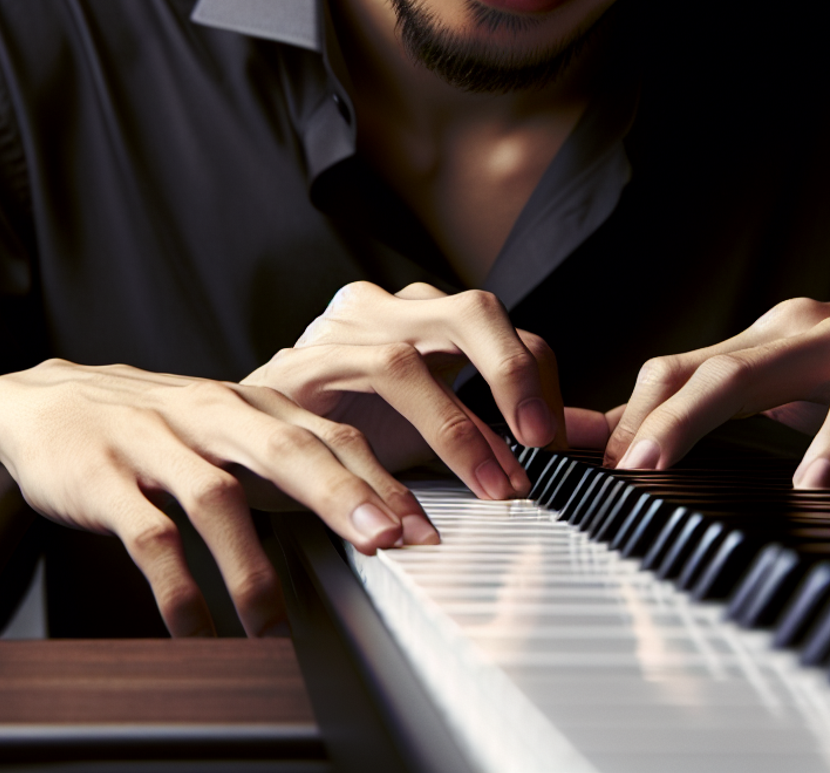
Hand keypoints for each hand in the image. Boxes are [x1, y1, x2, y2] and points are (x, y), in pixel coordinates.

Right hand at [0, 359, 430, 636]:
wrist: (42, 402)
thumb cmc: (152, 421)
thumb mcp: (223, 423)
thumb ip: (287, 452)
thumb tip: (375, 508)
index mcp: (248, 401)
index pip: (327, 433)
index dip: (378, 477)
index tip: (422, 527)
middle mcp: (210, 413)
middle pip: (287, 448)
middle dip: (342, 497)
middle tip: (388, 545)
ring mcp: (156, 442)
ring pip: (216, 497)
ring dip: (251, 566)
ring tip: (277, 628)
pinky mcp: (104, 478)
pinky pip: (147, 536)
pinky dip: (176, 587)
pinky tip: (197, 629)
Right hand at [243, 281, 565, 500]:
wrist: (237, 427)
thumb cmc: (341, 419)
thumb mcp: (434, 422)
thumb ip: (507, 422)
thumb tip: (592, 431)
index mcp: (417, 311)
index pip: (500, 323)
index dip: (537, 374)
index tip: (559, 440)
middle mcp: (379, 310)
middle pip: (467, 312)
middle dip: (513, 374)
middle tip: (541, 443)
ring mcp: (332, 337)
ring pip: (404, 364)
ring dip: (457, 433)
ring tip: (494, 488)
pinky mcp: (289, 381)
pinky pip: (342, 422)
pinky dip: (380, 478)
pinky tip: (404, 520)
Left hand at [601, 275, 829, 486]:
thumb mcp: (781, 364)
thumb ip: (714, 395)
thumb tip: (628, 430)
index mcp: (771, 338)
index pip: (687, 367)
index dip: (640, 412)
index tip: (606, 464)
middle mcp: (820, 337)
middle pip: (742, 372)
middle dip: (684, 418)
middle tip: (644, 467)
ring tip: (812, 484)